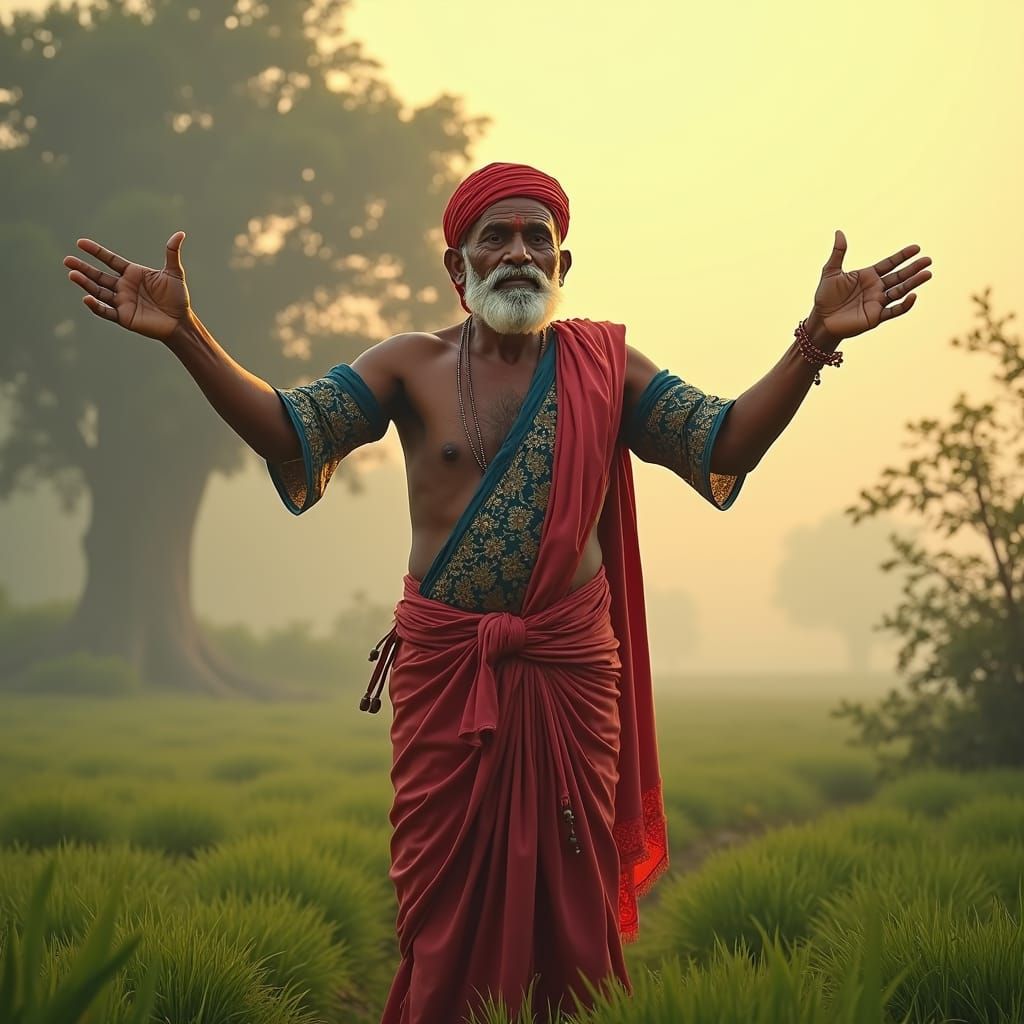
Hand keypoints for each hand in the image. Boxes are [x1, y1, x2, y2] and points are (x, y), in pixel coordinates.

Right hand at [63, 231, 191, 342]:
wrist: (181, 322)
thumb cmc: (178, 298)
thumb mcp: (174, 273)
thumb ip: (171, 253)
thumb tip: (180, 233)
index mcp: (132, 273)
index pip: (110, 260)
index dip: (96, 251)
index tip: (80, 243)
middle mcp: (123, 286)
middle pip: (98, 275)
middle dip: (83, 268)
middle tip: (67, 260)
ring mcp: (122, 302)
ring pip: (99, 292)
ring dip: (85, 284)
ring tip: (72, 274)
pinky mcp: (123, 317)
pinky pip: (106, 311)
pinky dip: (96, 306)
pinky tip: (86, 298)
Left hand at [812, 230, 932, 341]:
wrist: (821, 320)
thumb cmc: (825, 296)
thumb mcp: (830, 271)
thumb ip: (838, 253)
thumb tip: (839, 232)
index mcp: (868, 276)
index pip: (890, 264)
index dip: (902, 256)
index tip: (916, 248)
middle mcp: (876, 288)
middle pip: (899, 276)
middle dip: (913, 268)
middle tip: (928, 260)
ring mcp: (877, 302)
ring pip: (900, 291)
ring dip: (914, 283)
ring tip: (927, 274)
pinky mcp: (876, 317)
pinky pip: (894, 311)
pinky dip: (904, 304)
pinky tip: (913, 295)